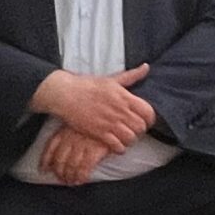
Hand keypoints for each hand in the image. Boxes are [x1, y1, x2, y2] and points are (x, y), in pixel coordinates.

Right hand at [32, 65, 153, 152]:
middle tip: (134, 130)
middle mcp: (120, 110)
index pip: (148, 112)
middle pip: (141, 127)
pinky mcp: (99, 133)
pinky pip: (117, 146)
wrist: (65, 94)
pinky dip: (119, 148)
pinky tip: (116, 144)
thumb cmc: (88, 85)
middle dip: (140, 130)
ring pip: (131, 138)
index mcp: (125, 97)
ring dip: (130, 140)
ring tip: (125, 137)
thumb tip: (147, 67)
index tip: (144, 120)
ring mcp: (109, 123)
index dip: (149, 119)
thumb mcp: (113, 79)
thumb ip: (132, 75)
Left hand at [38, 125, 108, 184]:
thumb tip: (64, 144)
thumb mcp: (81, 120)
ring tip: (71, 182)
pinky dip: (81, 176)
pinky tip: (81, 180)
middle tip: (61, 179)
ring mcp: (82, 145)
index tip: (44, 169)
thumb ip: (71, 130)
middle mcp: (71, 138)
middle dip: (59, 172)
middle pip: (59, 159)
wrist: (116, 117)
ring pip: (70, 166)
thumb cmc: (99, 118)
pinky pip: (84, 168)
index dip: (46, 160)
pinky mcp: (94, 150)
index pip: (51, 147)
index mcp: (66, 130)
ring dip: (69, 176)